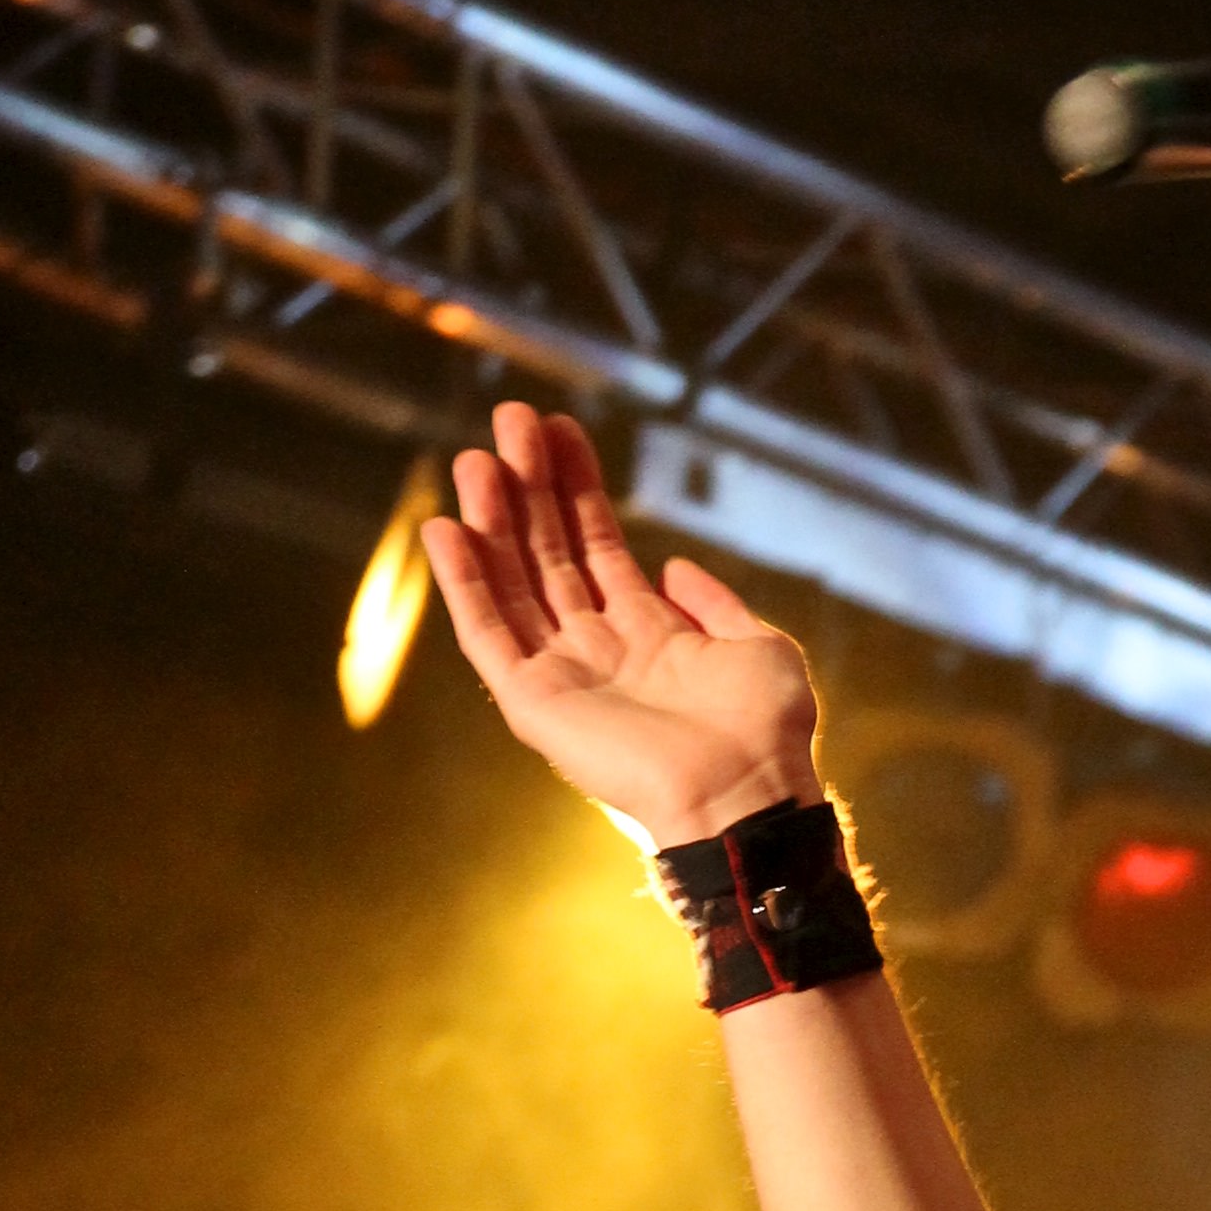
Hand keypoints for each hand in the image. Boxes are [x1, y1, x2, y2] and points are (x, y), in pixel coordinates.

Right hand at [423, 402, 822, 845]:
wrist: (747, 794)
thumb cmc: (765, 734)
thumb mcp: (758, 648)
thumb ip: (717, 604)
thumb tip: (674, 567)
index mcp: (648, 636)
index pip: (597, 546)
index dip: (577, 487)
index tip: (560, 429)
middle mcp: (598, 651)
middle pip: (549, 553)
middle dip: (530, 486)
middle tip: (512, 417)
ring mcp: (563, 677)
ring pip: (513, 585)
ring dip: (491, 521)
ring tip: (477, 458)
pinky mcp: (535, 705)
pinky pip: (488, 637)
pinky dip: (464, 585)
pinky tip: (445, 530)